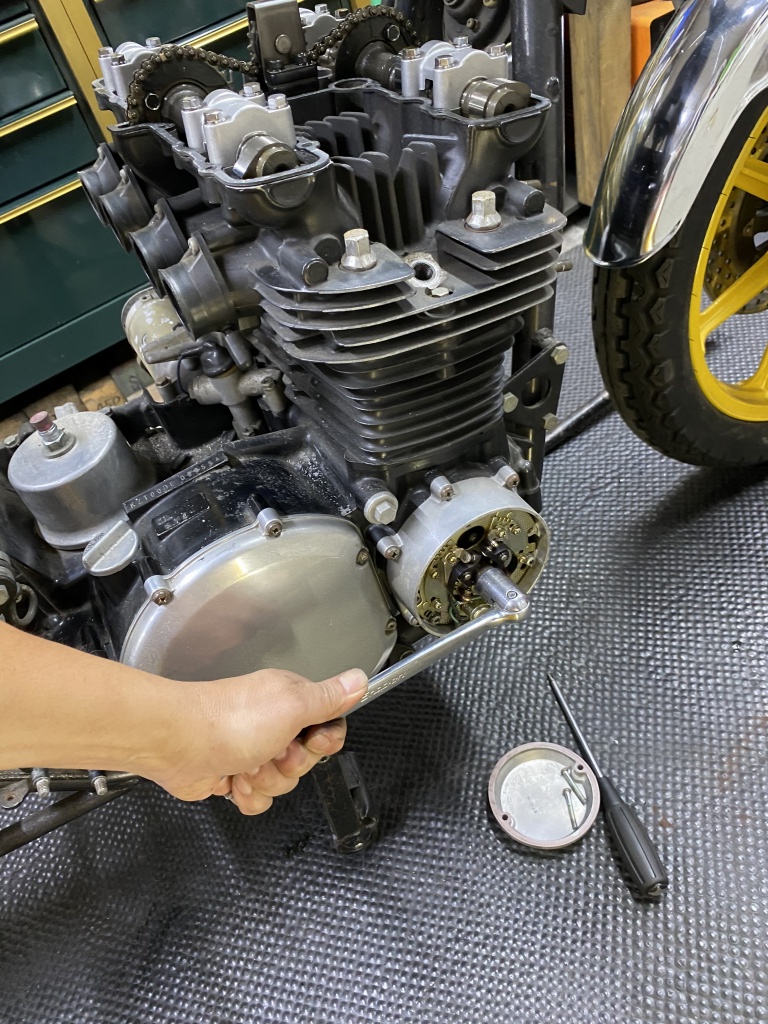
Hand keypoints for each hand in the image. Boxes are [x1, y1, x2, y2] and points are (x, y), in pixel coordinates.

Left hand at [139, 667, 367, 814]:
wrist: (177, 744)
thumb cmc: (230, 721)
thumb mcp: (293, 704)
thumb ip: (330, 698)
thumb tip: (360, 680)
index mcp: (290, 699)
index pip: (328, 725)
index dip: (324, 741)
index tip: (312, 740)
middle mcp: (273, 723)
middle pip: (306, 759)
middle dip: (291, 765)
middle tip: (273, 751)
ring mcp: (252, 750)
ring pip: (283, 783)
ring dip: (266, 781)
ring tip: (245, 765)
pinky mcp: (233, 775)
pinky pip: (257, 798)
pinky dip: (246, 795)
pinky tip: (232, 781)